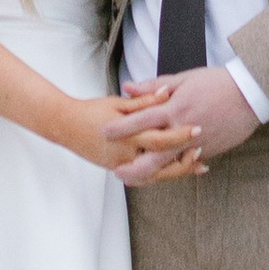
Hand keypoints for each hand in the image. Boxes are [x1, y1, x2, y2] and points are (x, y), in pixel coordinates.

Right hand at [62, 94, 199, 178]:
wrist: (65, 126)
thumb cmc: (91, 111)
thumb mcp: (118, 104)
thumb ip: (144, 101)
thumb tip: (165, 92)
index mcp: (127, 135)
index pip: (160, 139)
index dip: (181, 135)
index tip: (198, 130)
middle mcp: (125, 155)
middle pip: (161, 165)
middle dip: (184, 161)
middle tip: (203, 154)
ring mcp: (120, 165)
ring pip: (155, 175)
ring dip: (176, 171)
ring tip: (195, 165)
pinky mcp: (117, 170)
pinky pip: (144, 176)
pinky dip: (161, 173)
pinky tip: (175, 168)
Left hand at [123, 67, 260, 175]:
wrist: (249, 94)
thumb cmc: (216, 83)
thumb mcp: (184, 78)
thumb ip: (153, 86)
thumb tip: (128, 87)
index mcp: (175, 108)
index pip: (141, 120)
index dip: (121, 128)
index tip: (105, 133)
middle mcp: (183, 128)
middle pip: (153, 154)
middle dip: (133, 167)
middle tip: (117, 172)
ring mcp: (197, 143)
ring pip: (169, 165)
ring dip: (150, 174)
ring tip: (136, 178)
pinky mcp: (208, 150)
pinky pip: (187, 164)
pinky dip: (173, 170)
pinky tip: (162, 175)